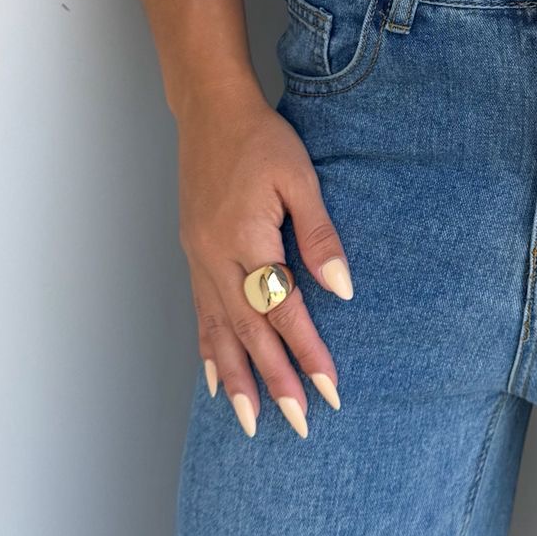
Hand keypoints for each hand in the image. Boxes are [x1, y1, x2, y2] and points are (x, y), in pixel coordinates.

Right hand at [177, 84, 351, 437]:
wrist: (211, 112)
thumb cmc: (261, 139)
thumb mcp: (300, 177)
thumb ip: (319, 235)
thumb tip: (342, 290)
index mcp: (247, 238)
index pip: (283, 310)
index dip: (307, 353)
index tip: (330, 390)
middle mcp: (217, 257)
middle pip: (250, 332)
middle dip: (275, 381)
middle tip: (299, 423)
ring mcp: (200, 259)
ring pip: (219, 332)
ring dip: (238, 380)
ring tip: (254, 422)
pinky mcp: (194, 255)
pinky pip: (201, 314)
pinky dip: (209, 352)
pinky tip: (218, 380)